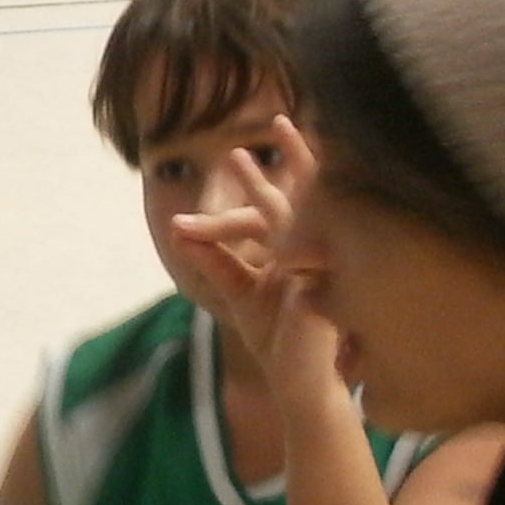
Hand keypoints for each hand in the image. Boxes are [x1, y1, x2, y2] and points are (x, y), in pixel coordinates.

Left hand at [169, 114, 345, 396]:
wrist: (300, 383)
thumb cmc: (278, 339)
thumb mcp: (239, 293)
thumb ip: (215, 261)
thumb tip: (177, 230)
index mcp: (300, 249)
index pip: (285, 202)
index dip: (265, 177)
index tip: (241, 152)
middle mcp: (318, 249)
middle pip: (310, 194)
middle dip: (297, 157)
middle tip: (281, 121)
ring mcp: (326, 264)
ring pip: (311, 211)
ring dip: (289, 180)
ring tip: (264, 148)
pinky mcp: (323, 281)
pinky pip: (308, 245)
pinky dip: (294, 224)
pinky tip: (284, 213)